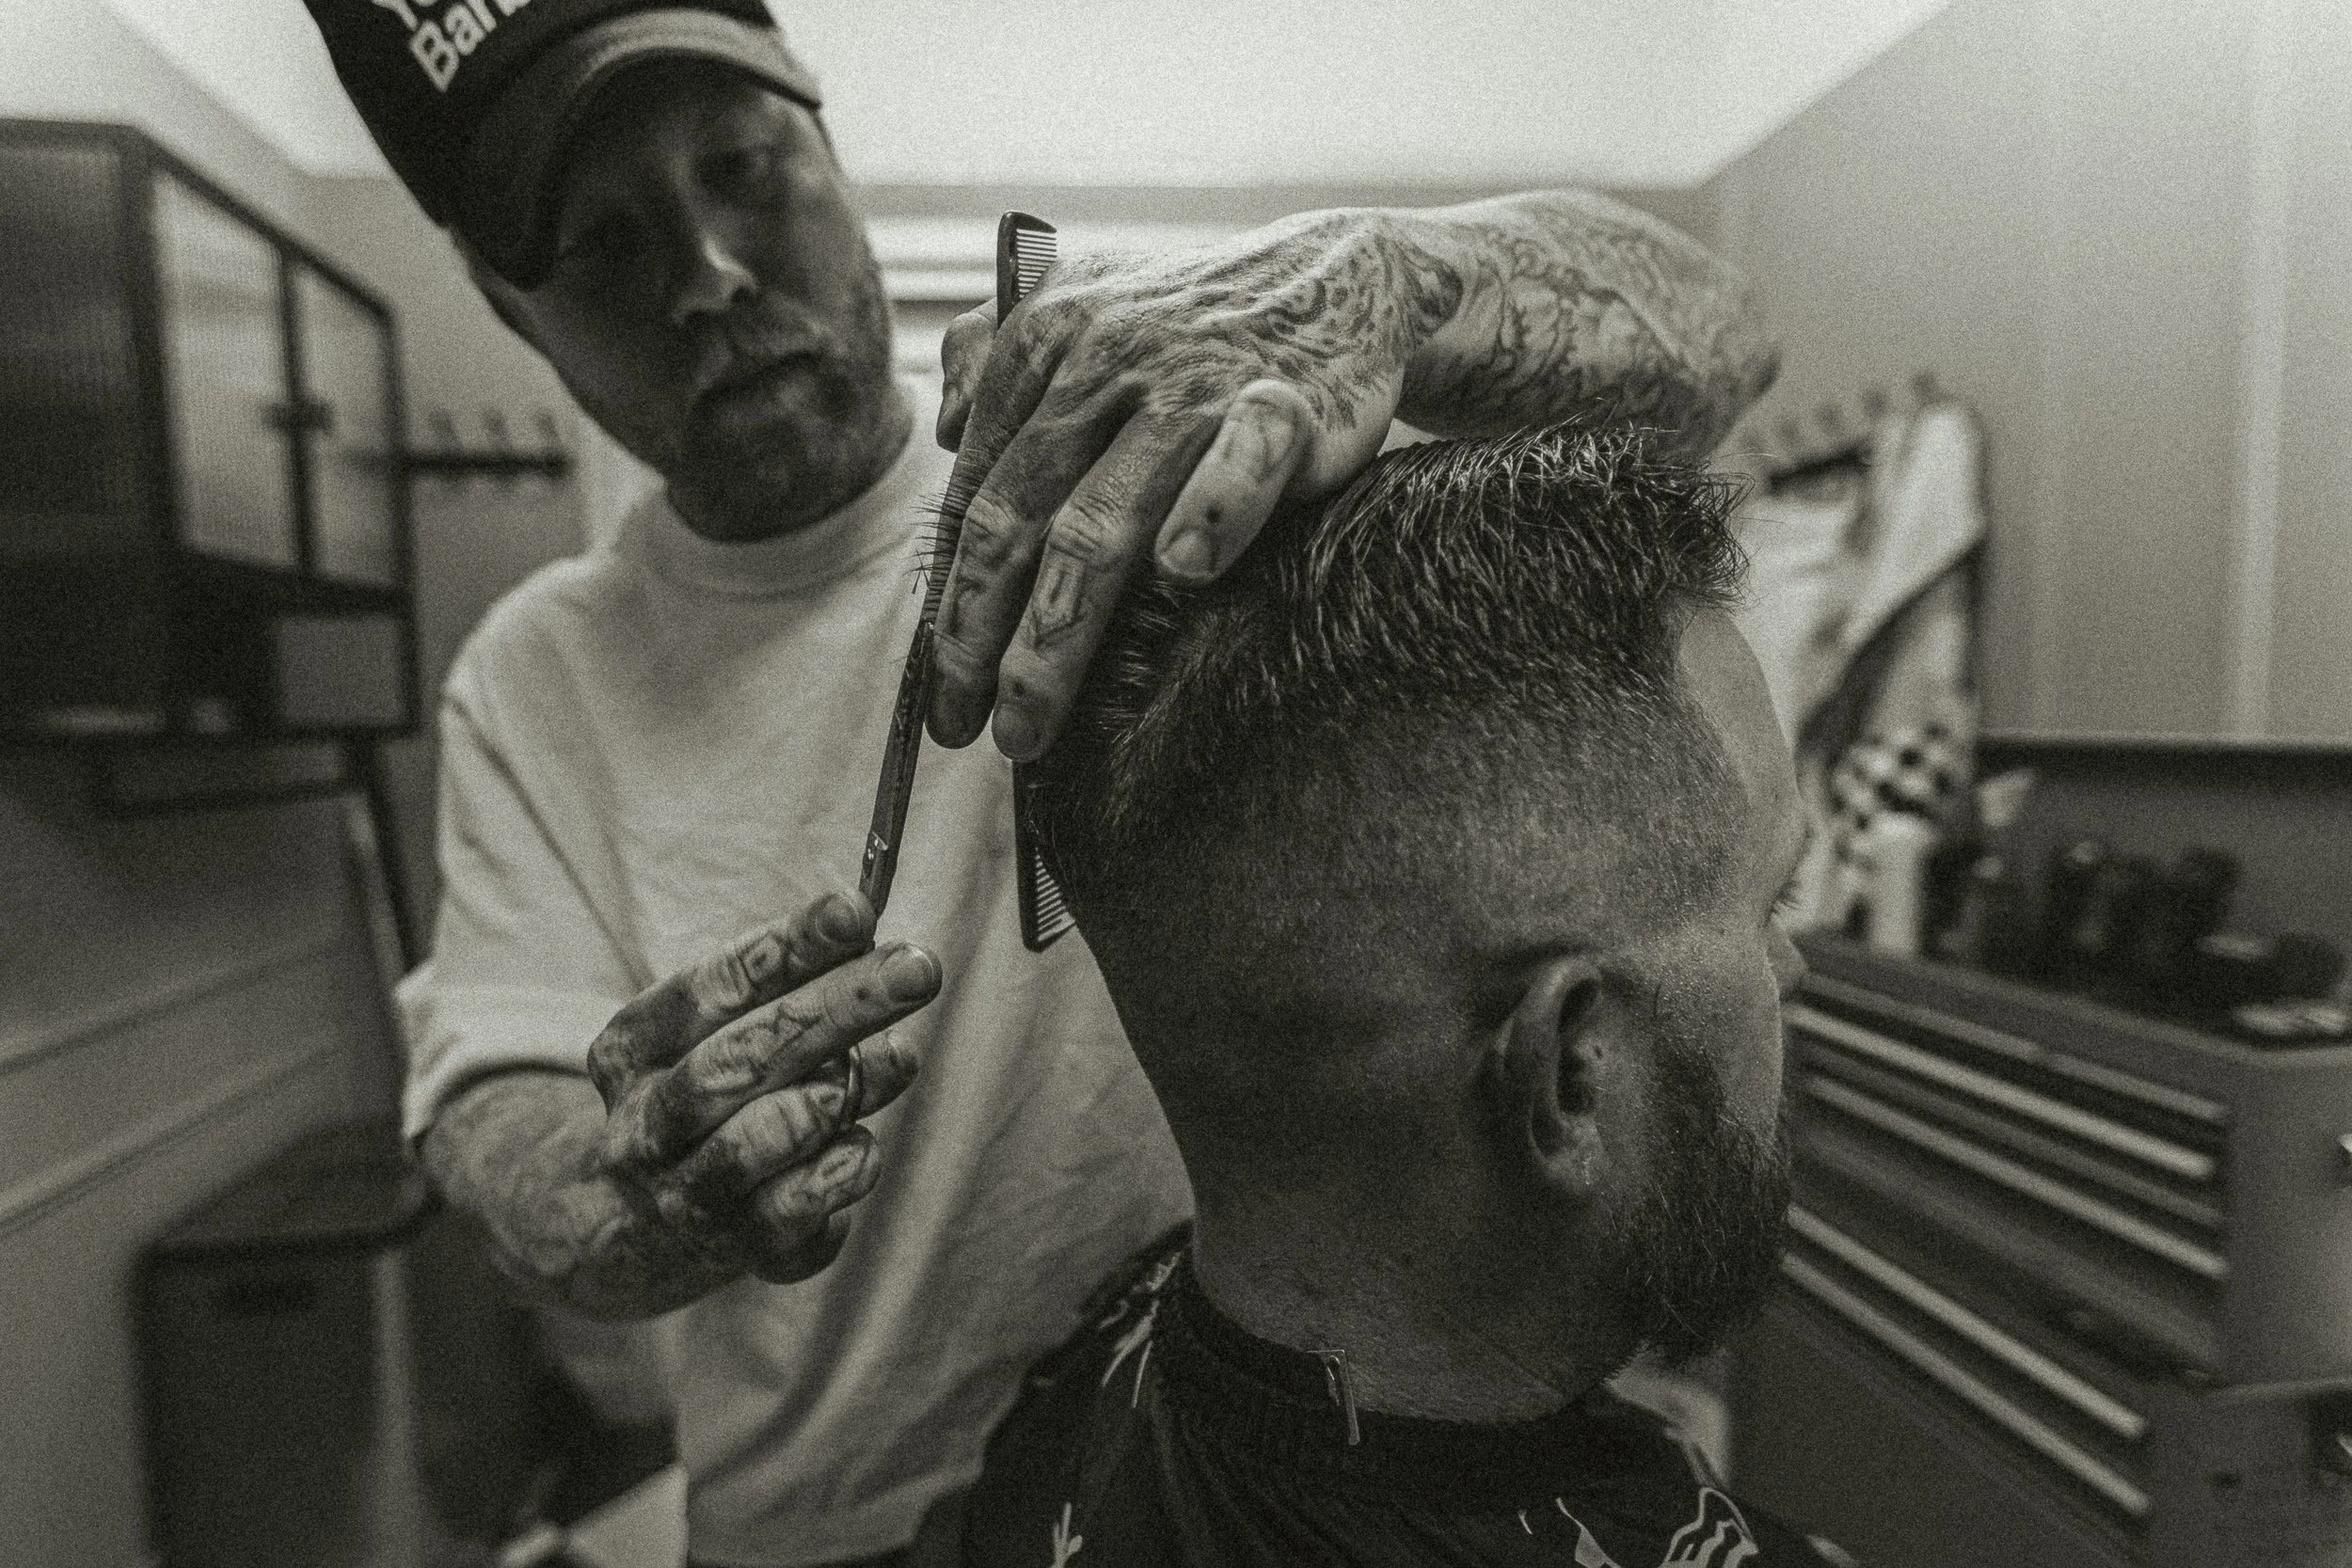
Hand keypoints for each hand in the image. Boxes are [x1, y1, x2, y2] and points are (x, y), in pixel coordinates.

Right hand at [584, 888, 936, 1283]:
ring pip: (757, 1141)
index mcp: (633, 1049)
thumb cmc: (705, 1098)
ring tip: (900, 1057)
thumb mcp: (718, 1032)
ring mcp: (686, 1194)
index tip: (856, 910)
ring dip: (836, 1093)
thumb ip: (786, 986)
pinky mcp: (739, 1249)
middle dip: (838, 1007)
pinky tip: (867, 1141)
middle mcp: (648, 1125)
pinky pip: (798, 1212)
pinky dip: (843, 1170)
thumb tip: (863, 930)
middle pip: (742, 1058)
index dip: (787, 947)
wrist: (628, 1228)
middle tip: (918, 969)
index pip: (712, 986)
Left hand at [925, 211, 1457, 759]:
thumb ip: (1003, 357)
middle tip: (962, 729)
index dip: (946, 598)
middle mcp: (1105, 358)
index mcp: (1046, 339)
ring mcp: (1193, 383)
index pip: (975, 494)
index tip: (935, 684)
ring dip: (1054, 636)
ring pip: (1101, 524)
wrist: (1343, 279)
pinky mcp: (1282, 403)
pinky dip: (1211, 514)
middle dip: (975, 639)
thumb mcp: (1092, 306)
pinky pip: (1241, 463)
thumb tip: (947, 429)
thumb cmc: (1202, 321)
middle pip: (1017, 521)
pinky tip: (1183, 573)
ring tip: (1029, 722)